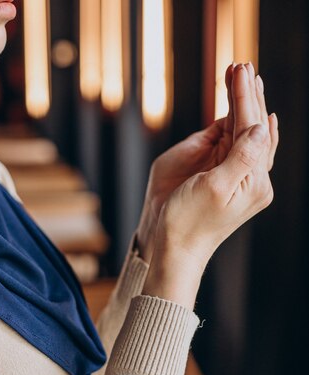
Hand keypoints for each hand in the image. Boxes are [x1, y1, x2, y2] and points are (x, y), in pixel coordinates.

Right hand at [137, 63, 278, 263]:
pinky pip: (233, 144)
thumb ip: (241, 157)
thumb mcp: (215, 188)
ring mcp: (236, 175)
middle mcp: (250, 176)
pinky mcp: (220, 176)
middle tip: (243, 65)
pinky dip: (234, 121)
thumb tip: (264, 126)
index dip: (245, 97)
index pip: (252, 129)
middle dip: (247, 95)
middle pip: (253, 127)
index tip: (241, 70)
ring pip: (244, 133)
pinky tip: (238, 108)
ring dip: (242, 104)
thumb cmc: (188, 222)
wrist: (172, 246)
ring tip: (241, 75)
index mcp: (254, 181)